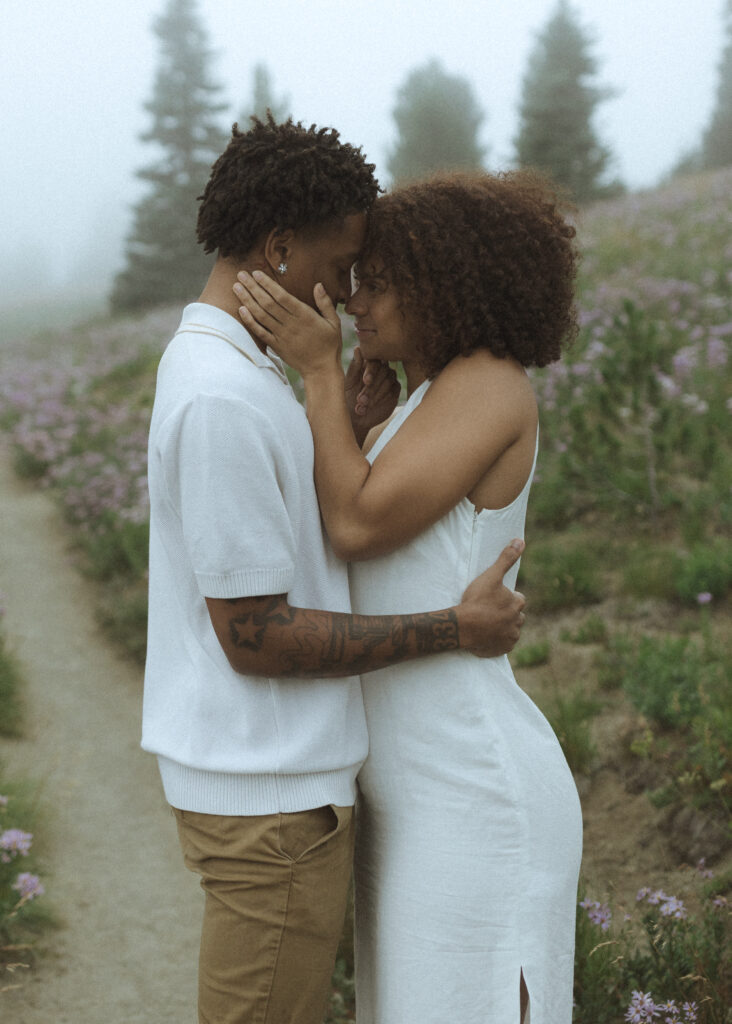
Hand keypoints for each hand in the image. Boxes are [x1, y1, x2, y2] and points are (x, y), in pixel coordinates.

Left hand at [234, 272, 341, 375]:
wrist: (321, 370)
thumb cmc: (329, 345)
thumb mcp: (334, 322)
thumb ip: (325, 303)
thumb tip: (318, 285)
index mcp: (305, 316)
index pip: (282, 296)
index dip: (268, 284)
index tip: (257, 273)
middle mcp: (291, 324)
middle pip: (268, 303)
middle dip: (253, 287)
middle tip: (241, 274)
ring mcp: (282, 336)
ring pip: (261, 315)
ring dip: (247, 300)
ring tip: (236, 287)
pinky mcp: (277, 346)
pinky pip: (260, 332)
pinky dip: (250, 321)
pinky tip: (241, 310)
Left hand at [344, 347, 400, 439]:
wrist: (354, 418)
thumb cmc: (347, 397)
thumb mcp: (348, 383)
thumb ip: (354, 367)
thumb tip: (358, 348)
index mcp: (366, 363)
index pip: (373, 359)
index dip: (371, 370)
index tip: (365, 381)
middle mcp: (379, 368)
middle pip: (383, 370)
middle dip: (372, 386)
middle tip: (361, 400)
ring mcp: (388, 378)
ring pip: (388, 379)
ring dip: (376, 394)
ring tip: (362, 405)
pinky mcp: (394, 389)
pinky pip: (393, 389)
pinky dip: (382, 397)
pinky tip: (373, 405)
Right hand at [457, 539, 526, 656]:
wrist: (463, 626)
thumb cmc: (476, 600)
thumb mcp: (491, 576)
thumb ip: (506, 558)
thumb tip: (521, 541)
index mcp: (517, 604)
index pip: (518, 599)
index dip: (508, 597)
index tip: (495, 598)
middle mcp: (518, 622)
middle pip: (516, 616)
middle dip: (507, 613)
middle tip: (489, 611)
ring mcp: (510, 637)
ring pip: (511, 630)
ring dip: (503, 627)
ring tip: (487, 623)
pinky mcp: (502, 649)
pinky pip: (503, 645)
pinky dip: (497, 641)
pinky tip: (486, 636)